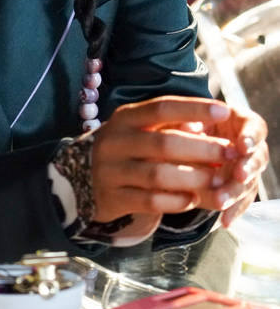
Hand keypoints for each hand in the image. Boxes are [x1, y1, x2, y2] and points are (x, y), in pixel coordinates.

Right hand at [90, 96, 241, 223]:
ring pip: (158, 175)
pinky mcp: (114, 198)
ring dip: (193, 178)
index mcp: (125, 118)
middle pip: (164, 142)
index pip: (162, 107)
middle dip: (202, 148)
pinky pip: (150, 201)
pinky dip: (176, 201)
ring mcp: (112, 170)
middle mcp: (116, 141)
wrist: (79, 178)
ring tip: (217, 180)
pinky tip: (192, 199)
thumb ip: (167, 126)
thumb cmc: (123, 149)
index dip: (194, 108)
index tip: (224, 110)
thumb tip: (202, 126)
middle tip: (230, 153)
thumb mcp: (138, 130)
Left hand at [196, 105, 267, 227]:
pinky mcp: (240, 189)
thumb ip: (192, 123)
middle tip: (239, 175)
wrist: (188, 144)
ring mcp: (248, 170)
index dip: (251, 137)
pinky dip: (233, 211)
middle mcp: (251, 148)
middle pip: (256, 159)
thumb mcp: (191, 119)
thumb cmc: (192, 123)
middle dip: (248, 168)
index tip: (243, 146)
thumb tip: (188, 128)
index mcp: (243, 123)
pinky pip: (240, 202)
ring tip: (221, 200)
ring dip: (236, 192)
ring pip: (249, 183)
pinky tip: (225, 221)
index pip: (255, 128)